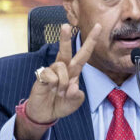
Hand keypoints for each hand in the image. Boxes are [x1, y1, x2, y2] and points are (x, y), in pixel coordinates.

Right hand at [15, 23, 101, 139]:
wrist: (44, 114)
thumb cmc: (61, 105)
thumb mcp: (74, 103)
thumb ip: (76, 96)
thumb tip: (73, 86)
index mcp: (74, 71)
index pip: (84, 54)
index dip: (91, 40)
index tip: (98, 26)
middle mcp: (63, 68)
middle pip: (66, 50)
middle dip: (65, 38)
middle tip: (65, 26)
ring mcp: (52, 71)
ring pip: (61, 66)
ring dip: (63, 82)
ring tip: (59, 92)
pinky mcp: (42, 75)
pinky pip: (51, 75)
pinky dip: (53, 84)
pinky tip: (49, 89)